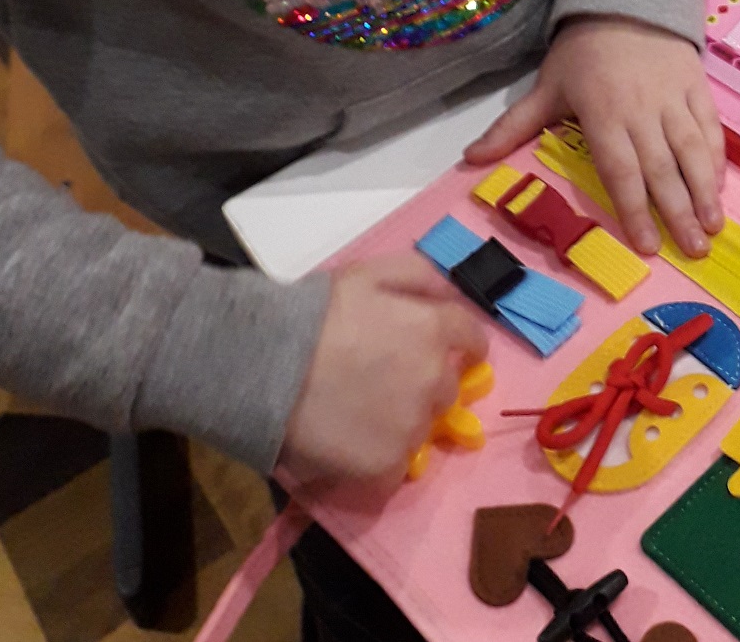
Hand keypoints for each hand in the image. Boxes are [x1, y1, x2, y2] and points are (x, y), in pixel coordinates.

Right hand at [277, 254, 490, 488]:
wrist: (266, 365)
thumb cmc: (315, 313)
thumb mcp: (370, 272)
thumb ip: (419, 275)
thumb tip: (449, 293)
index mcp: (435, 329)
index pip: (472, 339)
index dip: (463, 345)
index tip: (454, 351)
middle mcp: (434, 378)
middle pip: (447, 388)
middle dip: (426, 383)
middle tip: (386, 381)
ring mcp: (412, 426)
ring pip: (422, 428)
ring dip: (403, 421)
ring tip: (361, 413)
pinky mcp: (385, 466)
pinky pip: (396, 467)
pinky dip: (381, 459)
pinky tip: (352, 444)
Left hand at [464, 16, 724, 259]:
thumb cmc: (583, 50)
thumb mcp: (547, 86)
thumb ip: (512, 127)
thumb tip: (469, 159)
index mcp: (604, 114)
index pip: (620, 170)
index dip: (634, 210)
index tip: (647, 246)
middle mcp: (642, 111)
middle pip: (662, 168)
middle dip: (678, 212)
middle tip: (694, 251)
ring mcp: (674, 98)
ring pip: (692, 150)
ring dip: (704, 191)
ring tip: (713, 227)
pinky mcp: (698, 86)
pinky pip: (710, 126)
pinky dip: (716, 157)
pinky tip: (718, 186)